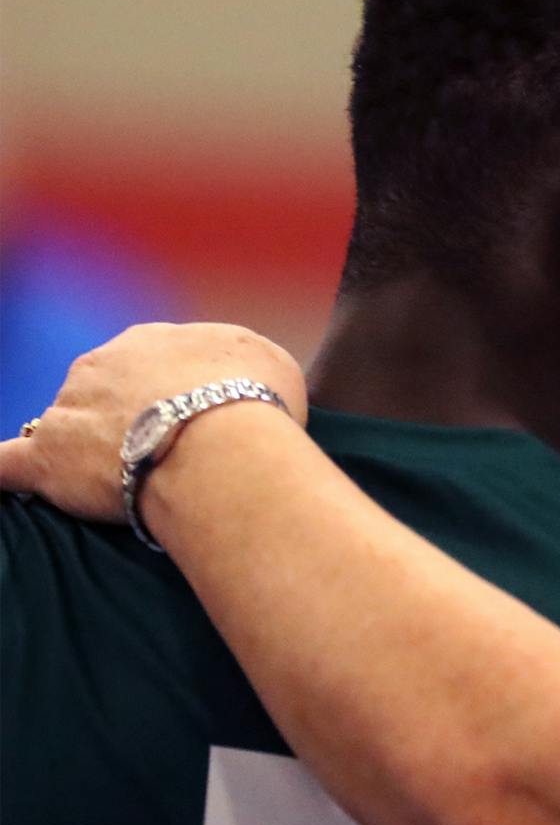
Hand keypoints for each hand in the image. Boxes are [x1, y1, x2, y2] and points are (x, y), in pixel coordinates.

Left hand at [0, 322, 307, 521]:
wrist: (221, 440)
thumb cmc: (252, 400)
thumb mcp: (268, 359)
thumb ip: (238, 363)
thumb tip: (234, 377)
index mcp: (149, 342)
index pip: (145, 366)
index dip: (166, 396)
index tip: (189, 423)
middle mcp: (100, 364)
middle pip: (99, 393)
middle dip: (120, 419)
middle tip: (158, 455)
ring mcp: (66, 409)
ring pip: (63, 426)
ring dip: (81, 448)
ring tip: (114, 482)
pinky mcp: (45, 458)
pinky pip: (5, 465)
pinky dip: (5, 472)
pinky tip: (9, 479)